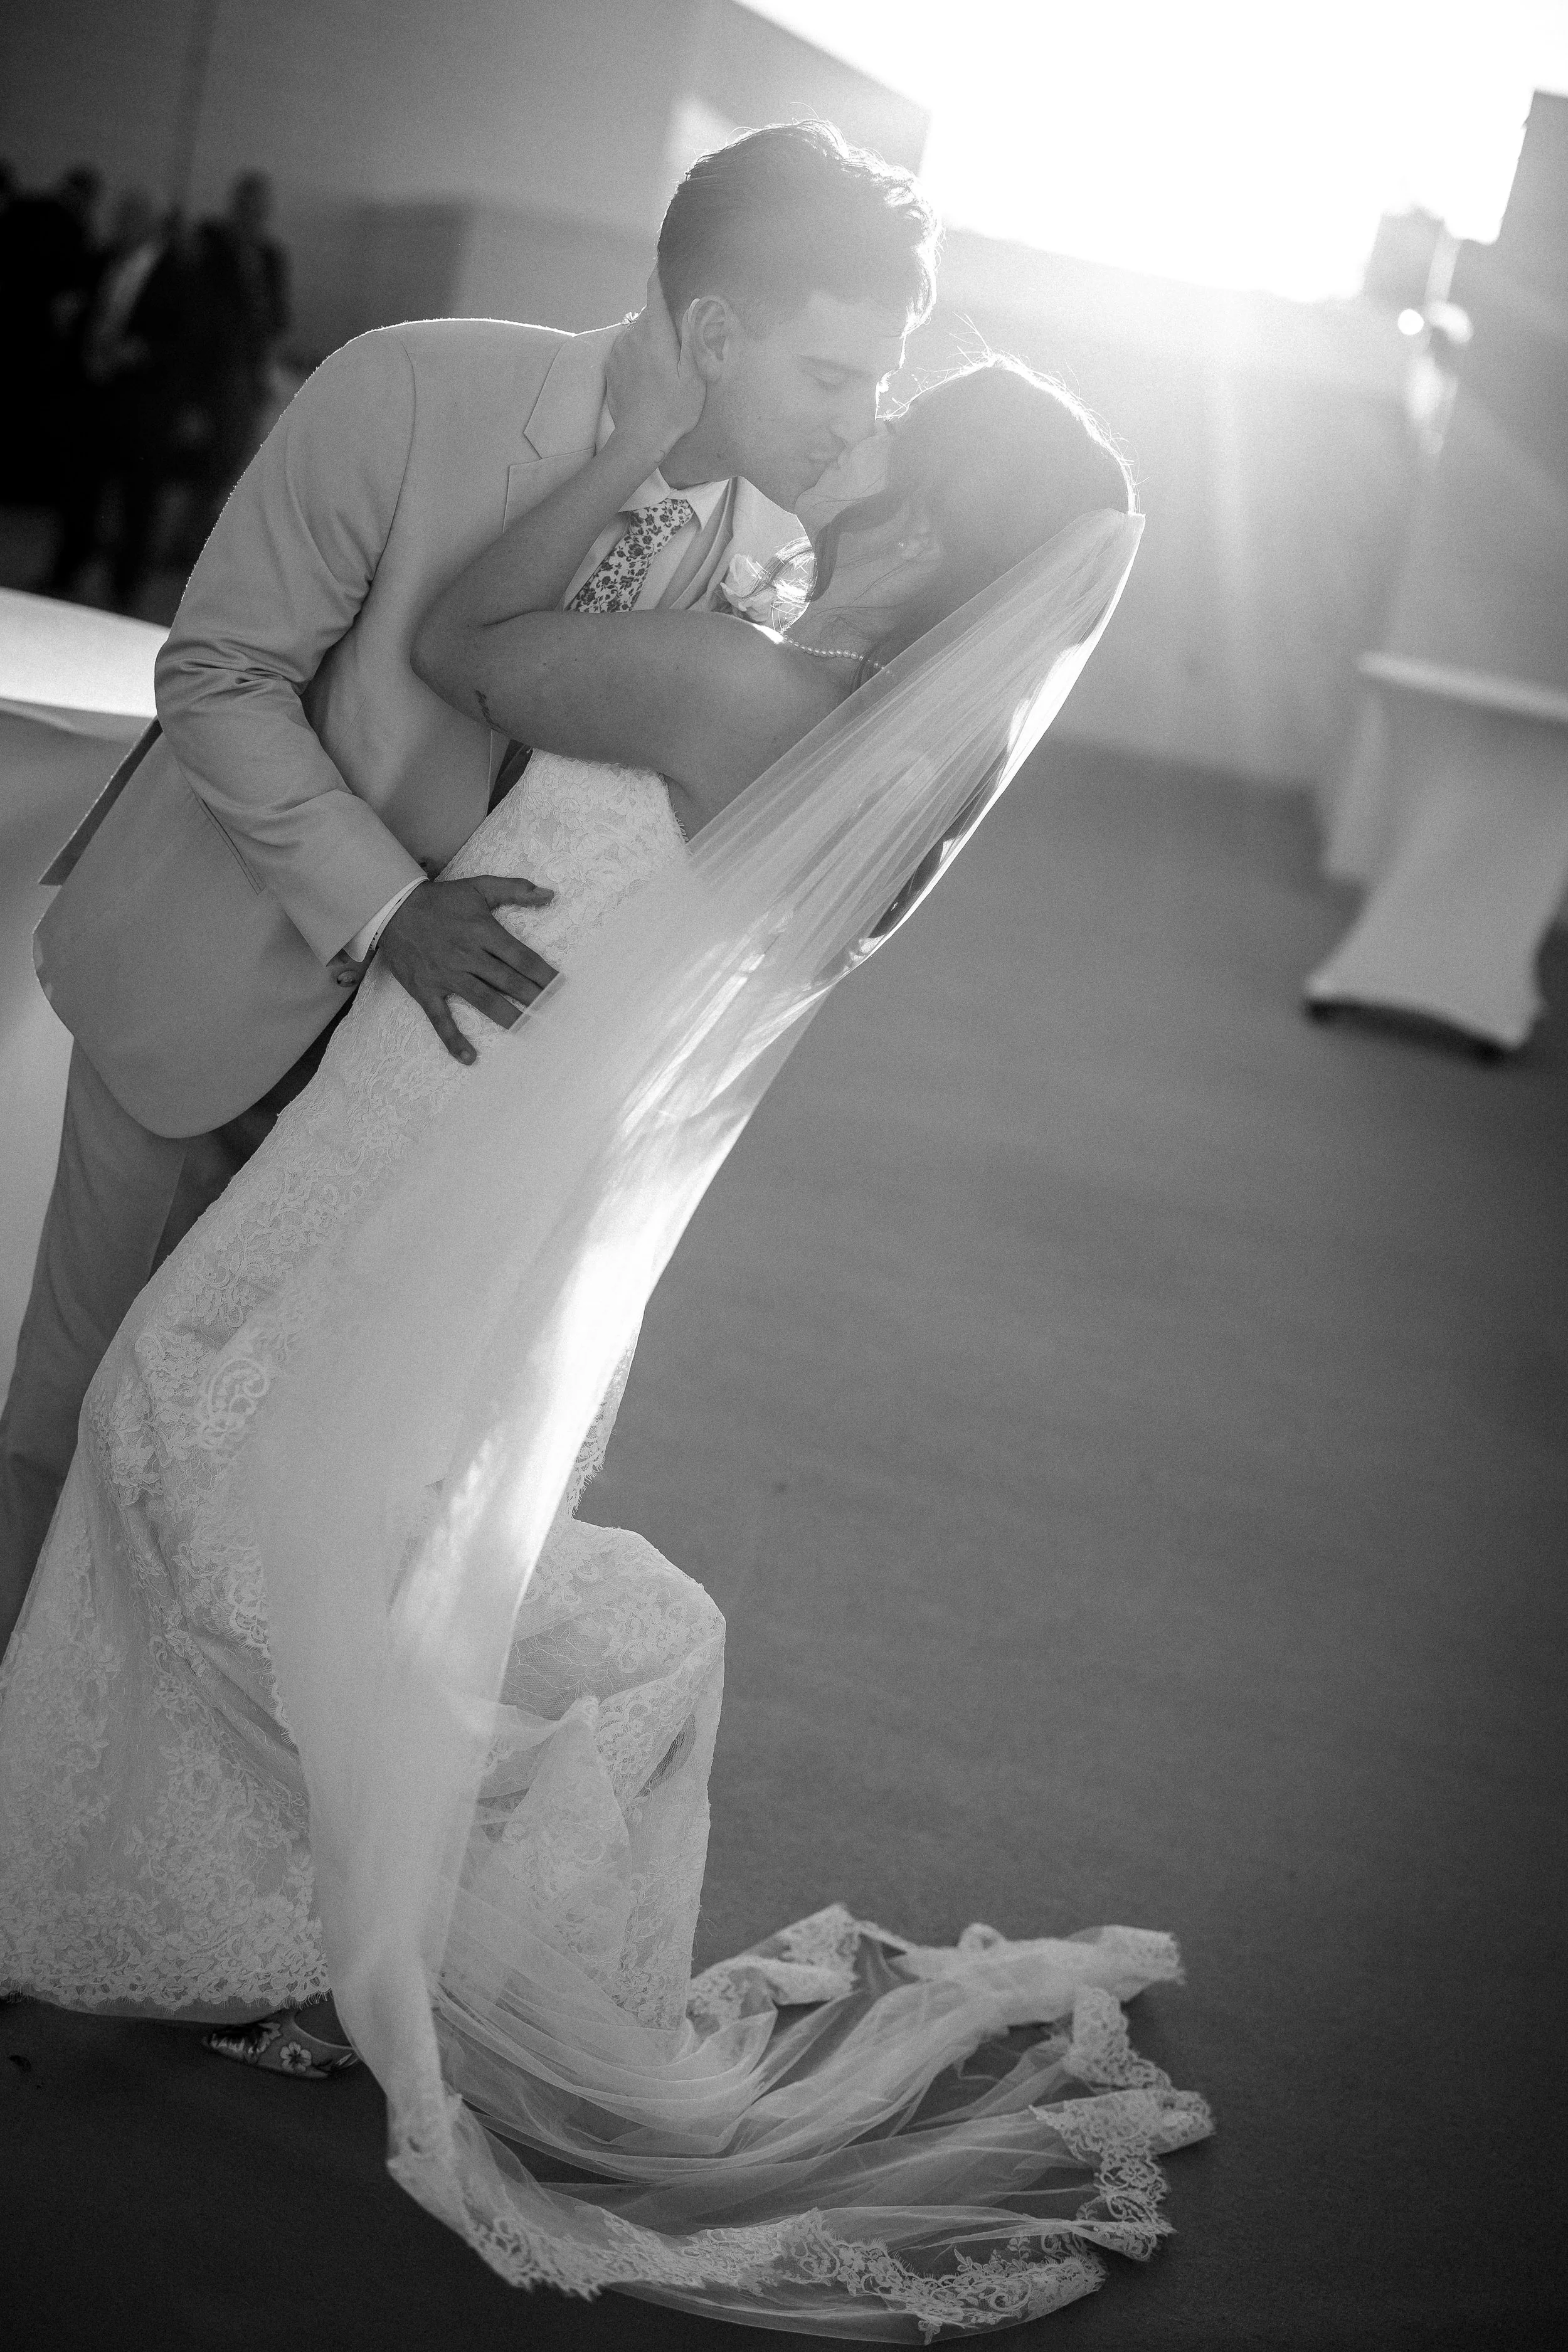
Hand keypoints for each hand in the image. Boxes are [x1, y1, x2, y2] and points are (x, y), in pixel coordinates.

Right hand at [377, 876, 557, 1063]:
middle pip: (508, 981)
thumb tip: (549, 894)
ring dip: (509, 1017)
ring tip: (530, 1029)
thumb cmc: (440, 900)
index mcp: (483, 932)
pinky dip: (454, 1039)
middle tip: (555, 1013)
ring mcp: (447, 975)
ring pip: (484, 1000)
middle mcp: (467, 956)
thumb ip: (515, 889)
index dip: (543, 974)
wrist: (392, 907)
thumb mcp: (479, 886)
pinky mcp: (426, 990)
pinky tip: (470, 1058)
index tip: (561, 988)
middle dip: (534, 997)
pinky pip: (441, 1019)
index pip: (521, 957)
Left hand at [606, 273, 706, 456]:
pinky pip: (628, 346)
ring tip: (665, 363)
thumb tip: (694, 301)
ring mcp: (618, 347)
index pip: (655, 288)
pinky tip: (649, 373)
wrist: (639, 439)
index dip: (662, 272)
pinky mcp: (611, 362)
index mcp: (655, 332)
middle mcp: (633, 333)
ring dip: (652, 337)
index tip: (667, 260)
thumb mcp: (695, 375)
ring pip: (639, 329)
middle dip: (666, 318)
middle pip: (651, 312)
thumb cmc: (674, 409)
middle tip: (681, 341)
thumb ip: (695, 335)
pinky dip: (639, 351)